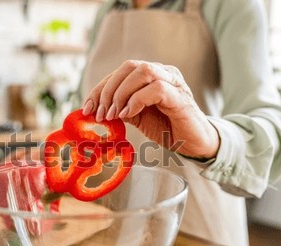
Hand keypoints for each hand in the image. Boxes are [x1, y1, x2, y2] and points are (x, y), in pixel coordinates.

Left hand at [82, 60, 219, 159]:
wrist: (194, 143)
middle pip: (128, 66)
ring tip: (114, 115)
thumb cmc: (166, 127)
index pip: (119, 72)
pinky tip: (129, 115)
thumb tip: (94, 109)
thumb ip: (119, 108)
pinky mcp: (180, 97)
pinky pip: (156, 88)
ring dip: (121, 93)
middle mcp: (163, 72)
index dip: (99, 88)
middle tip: (100, 114)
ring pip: (142, 72)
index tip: (86, 108)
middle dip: (108, 90)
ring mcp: (173, 82)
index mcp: (150, 75)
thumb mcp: (136, 117)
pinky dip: (137, 100)